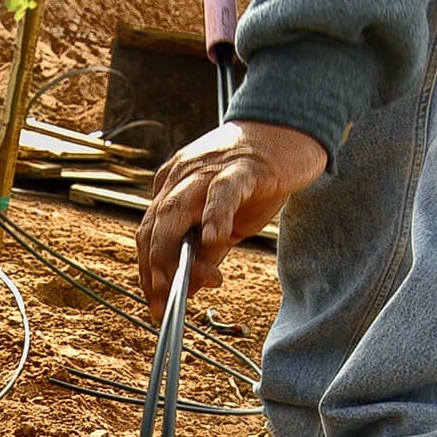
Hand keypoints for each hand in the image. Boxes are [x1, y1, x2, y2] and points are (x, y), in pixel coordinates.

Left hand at [136, 121, 326, 322]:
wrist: (288, 132)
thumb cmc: (256, 179)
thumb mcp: (227, 222)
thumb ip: (207, 252)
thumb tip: (189, 289)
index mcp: (173, 188)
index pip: (149, 233)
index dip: (148, 271)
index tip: (155, 305)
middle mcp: (181, 177)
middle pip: (155, 225)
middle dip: (154, 268)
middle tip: (161, 304)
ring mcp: (207, 170)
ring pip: (176, 209)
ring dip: (171, 250)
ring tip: (176, 283)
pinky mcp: (241, 167)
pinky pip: (221, 192)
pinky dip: (213, 216)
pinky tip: (212, 240)